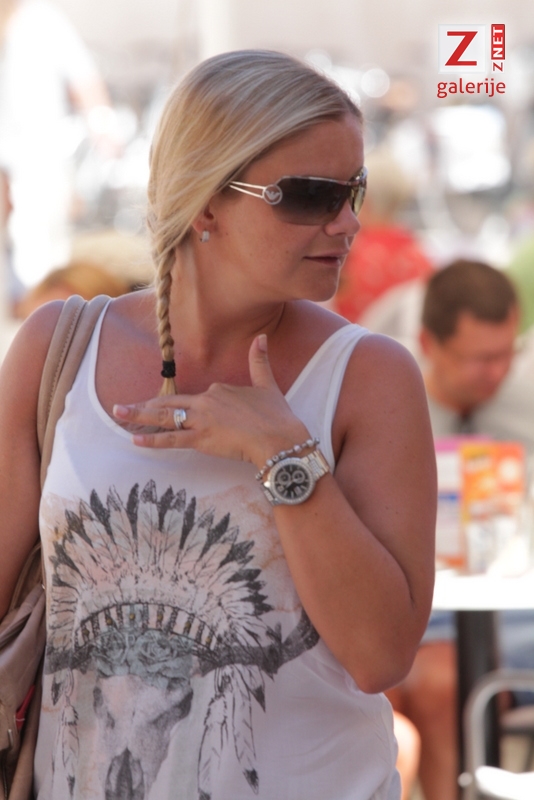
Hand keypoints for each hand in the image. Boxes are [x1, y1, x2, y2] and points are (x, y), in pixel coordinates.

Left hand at [113, 334, 309, 469]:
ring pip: (164, 417)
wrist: (280, 440)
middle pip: (169, 402)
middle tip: (120, 407)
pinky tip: (135, 439)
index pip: (195, 398)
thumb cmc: (276, 416)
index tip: (176, 413)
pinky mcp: (201, 439)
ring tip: (119, 415)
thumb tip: (262, 337)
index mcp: (219, 390)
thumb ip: (259, 361)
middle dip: (144, 404)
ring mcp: (201, 420)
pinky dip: (152, 439)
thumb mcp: (267, 385)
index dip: (185, 406)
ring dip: (139, 416)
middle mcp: (206, 402)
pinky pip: (171, 439)